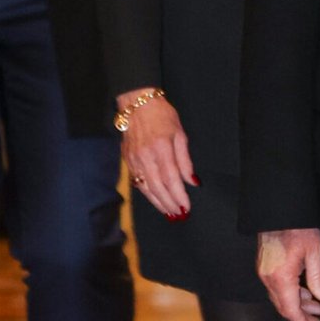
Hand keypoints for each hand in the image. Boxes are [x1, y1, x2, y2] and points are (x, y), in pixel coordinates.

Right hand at [118, 89, 195, 218]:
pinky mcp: (127, 161)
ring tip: (168, 212)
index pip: (171, 178)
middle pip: (157, 187)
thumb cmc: (163, 116)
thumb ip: (185, 159)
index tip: (186, 207)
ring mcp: (134, 160)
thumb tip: (192, 181)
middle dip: (168, 203)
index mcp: (161, 149)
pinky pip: (138, 182)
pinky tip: (155, 199)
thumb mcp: (180, 133)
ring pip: (146, 187)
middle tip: (178, 215)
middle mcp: (146, 157)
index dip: (178, 195)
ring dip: (158, 202)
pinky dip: (147, 193)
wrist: (137, 105)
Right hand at [258, 228, 319, 320]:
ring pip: (282, 297)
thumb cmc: (297, 227)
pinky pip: (278, 287)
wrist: (278, 210)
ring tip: (316, 309)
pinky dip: (292, 294)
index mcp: (280, 277)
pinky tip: (305, 294)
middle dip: (302, 317)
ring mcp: (265, 273)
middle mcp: (269, 278)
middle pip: (285, 306)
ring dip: (298, 305)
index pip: (291, 309)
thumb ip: (318, 277)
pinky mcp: (266, 266)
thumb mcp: (314, 251)